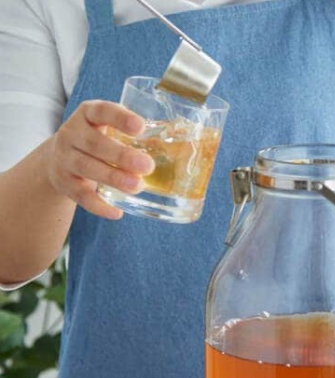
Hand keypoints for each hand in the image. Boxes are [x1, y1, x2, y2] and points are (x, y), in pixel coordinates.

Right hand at [45, 100, 154, 219]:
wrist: (57, 159)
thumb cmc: (96, 141)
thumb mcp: (108, 128)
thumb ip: (133, 133)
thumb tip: (182, 138)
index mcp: (88, 114)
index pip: (101, 111)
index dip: (120, 118)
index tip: (140, 127)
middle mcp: (72, 133)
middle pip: (96, 144)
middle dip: (122, 156)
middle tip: (147, 166)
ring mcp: (65, 158)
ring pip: (88, 168)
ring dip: (114, 178)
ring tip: (137, 186)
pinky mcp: (64, 182)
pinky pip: (81, 196)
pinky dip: (99, 206)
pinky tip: (117, 212)